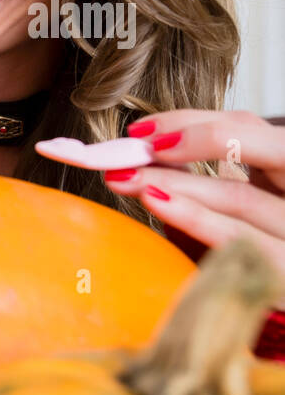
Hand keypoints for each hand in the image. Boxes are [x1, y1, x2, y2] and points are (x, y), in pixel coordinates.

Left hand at [103, 109, 284, 308]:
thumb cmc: (260, 253)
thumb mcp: (247, 208)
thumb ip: (215, 182)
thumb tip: (146, 163)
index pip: (246, 128)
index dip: (193, 122)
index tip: (142, 130)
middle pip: (248, 148)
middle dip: (181, 142)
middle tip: (125, 150)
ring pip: (237, 196)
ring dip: (173, 183)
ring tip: (126, 177)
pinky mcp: (284, 271)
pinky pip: (236, 239)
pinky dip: (193, 217)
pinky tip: (155, 202)